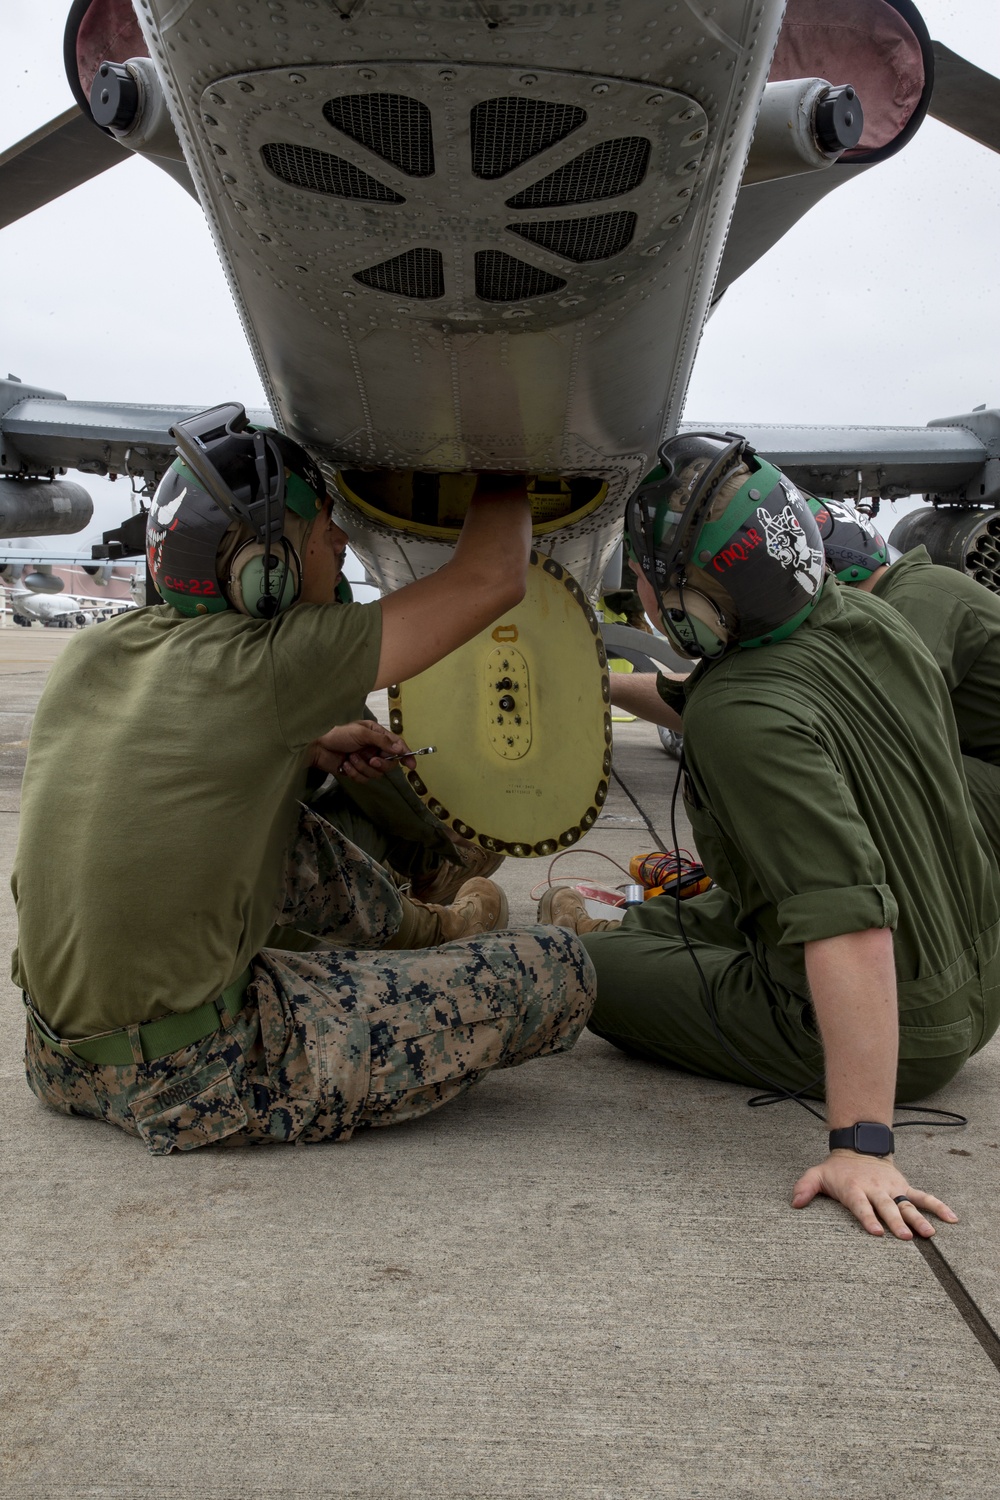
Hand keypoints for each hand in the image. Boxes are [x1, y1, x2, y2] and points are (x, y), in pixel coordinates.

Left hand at [309, 721, 414, 781]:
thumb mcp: (362, 733)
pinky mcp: (356, 772)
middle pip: (389, 764)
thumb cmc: (338, 734)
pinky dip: (354, 773)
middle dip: (380, 764)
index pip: (397, 746)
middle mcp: (374, 748)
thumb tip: (400, 749)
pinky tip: (345, 765)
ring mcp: (365, 761)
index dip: (406, 755)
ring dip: (362, 767)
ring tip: (351, 758)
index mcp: (377, 735)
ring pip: (376, 773)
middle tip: (371, 759)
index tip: (411, 765)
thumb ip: (382, 741)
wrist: (317, 747)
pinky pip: (364, 779)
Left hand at [792, 1152, 957, 1238]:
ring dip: (918, 1218)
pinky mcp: (904, 1186)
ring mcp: (892, 1188)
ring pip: (907, 1204)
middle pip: (887, 1207)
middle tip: (906, 1237)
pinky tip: (951, 1218)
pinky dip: (938, 1206)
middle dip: (896, 1222)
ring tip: (930, 1234)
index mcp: (854, 1189)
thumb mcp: (817, 1174)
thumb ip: (805, 1187)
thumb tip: (794, 1203)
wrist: (859, 1147)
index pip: (861, 1205)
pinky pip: (923, 1196)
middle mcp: (875, 1189)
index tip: (877, 1232)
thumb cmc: (837, 1170)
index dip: (868, 1218)